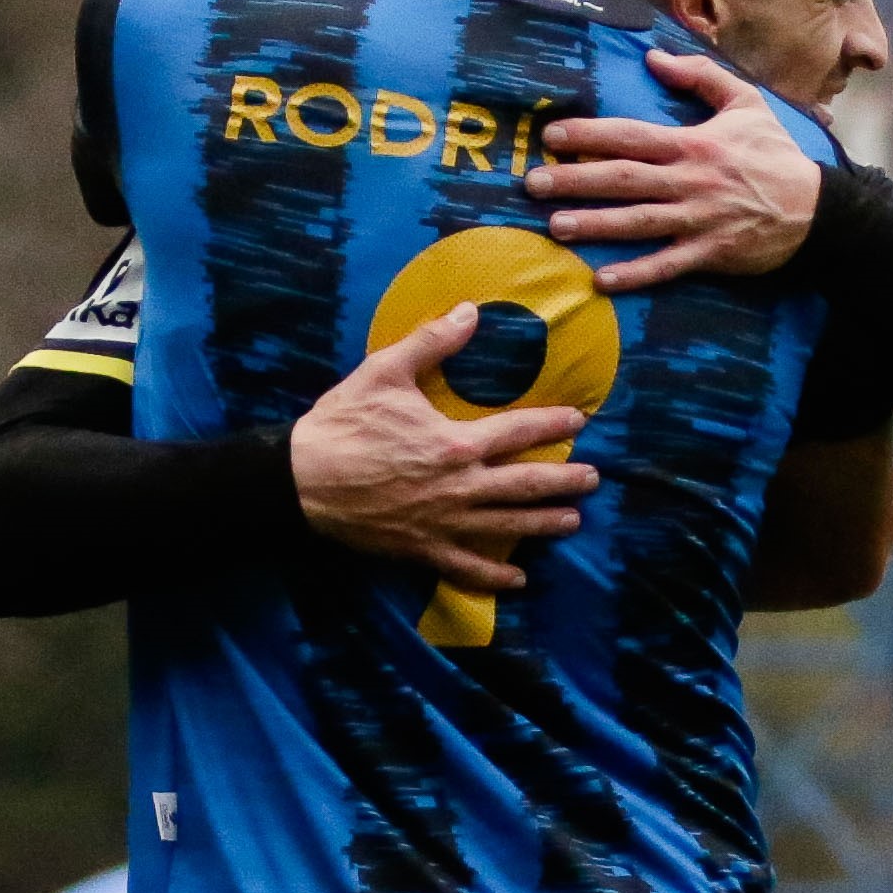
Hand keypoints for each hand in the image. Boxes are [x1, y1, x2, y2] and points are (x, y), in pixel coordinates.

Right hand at [290, 305, 599, 593]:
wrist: (299, 480)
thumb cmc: (342, 424)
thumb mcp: (385, 372)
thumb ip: (432, 342)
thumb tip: (470, 312)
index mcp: (455, 443)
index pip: (519, 433)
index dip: (553, 424)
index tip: (578, 420)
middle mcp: (459, 487)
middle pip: (526, 485)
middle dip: (564, 482)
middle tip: (593, 480)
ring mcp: (442, 523)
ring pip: (507, 528)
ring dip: (543, 525)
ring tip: (571, 522)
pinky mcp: (421, 549)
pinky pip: (467, 567)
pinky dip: (495, 577)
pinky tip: (518, 580)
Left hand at [530, 50, 822, 290]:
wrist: (818, 209)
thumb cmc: (775, 154)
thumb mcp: (746, 102)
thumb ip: (700, 76)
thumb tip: (653, 58)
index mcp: (693, 144)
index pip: (631, 137)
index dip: (589, 135)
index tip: (552, 135)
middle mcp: (689, 181)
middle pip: (623, 179)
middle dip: (575, 180)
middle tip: (533, 183)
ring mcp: (698, 219)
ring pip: (637, 222)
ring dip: (594, 225)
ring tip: (554, 227)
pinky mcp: (709, 253)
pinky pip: (666, 265)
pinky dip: (635, 274)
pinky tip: (601, 280)